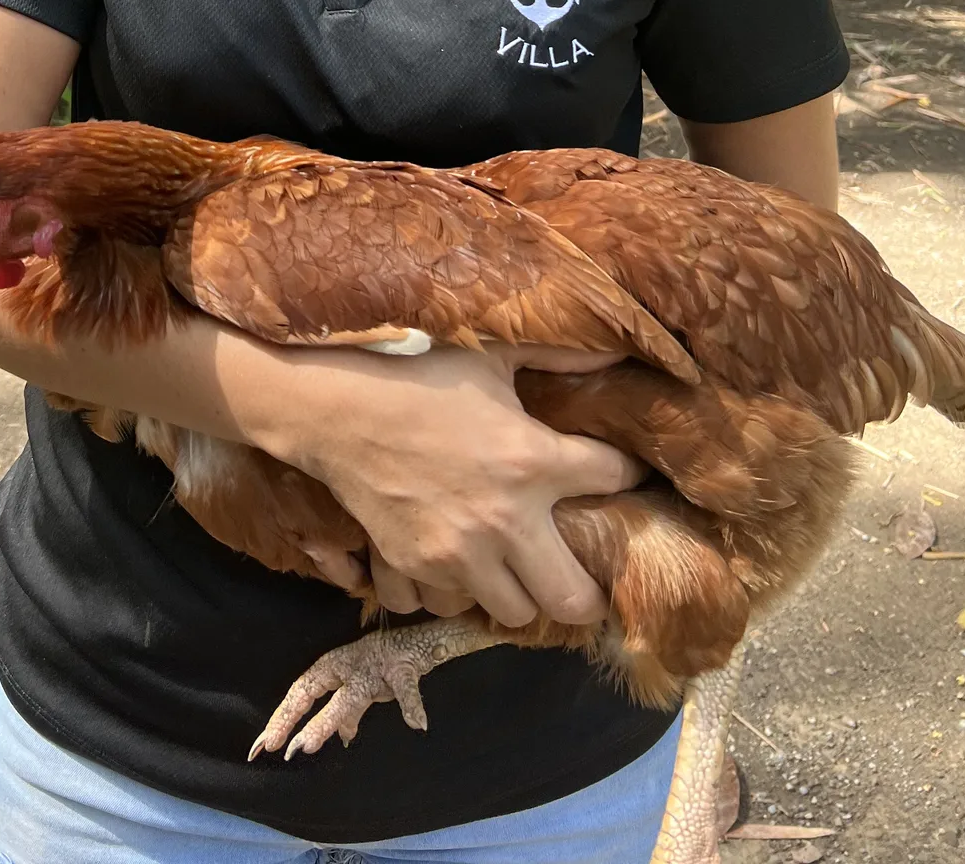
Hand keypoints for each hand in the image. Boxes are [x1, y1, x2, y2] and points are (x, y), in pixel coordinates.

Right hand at [256, 344, 642, 630]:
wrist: (339, 408)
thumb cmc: (420, 374)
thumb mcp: (491, 355)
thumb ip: (555, 355)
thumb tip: (614, 350)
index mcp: (533, 462)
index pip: (613, 480)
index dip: (625, 474)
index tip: (619, 472)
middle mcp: (506, 522)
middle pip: (574, 600)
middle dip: (583, 590)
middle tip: (575, 568)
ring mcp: (459, 555)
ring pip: (514, 613)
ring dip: (516, 591)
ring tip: (510, 563)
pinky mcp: (417, 569)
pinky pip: (446, 609)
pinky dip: (451, 594)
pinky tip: (451, 564)